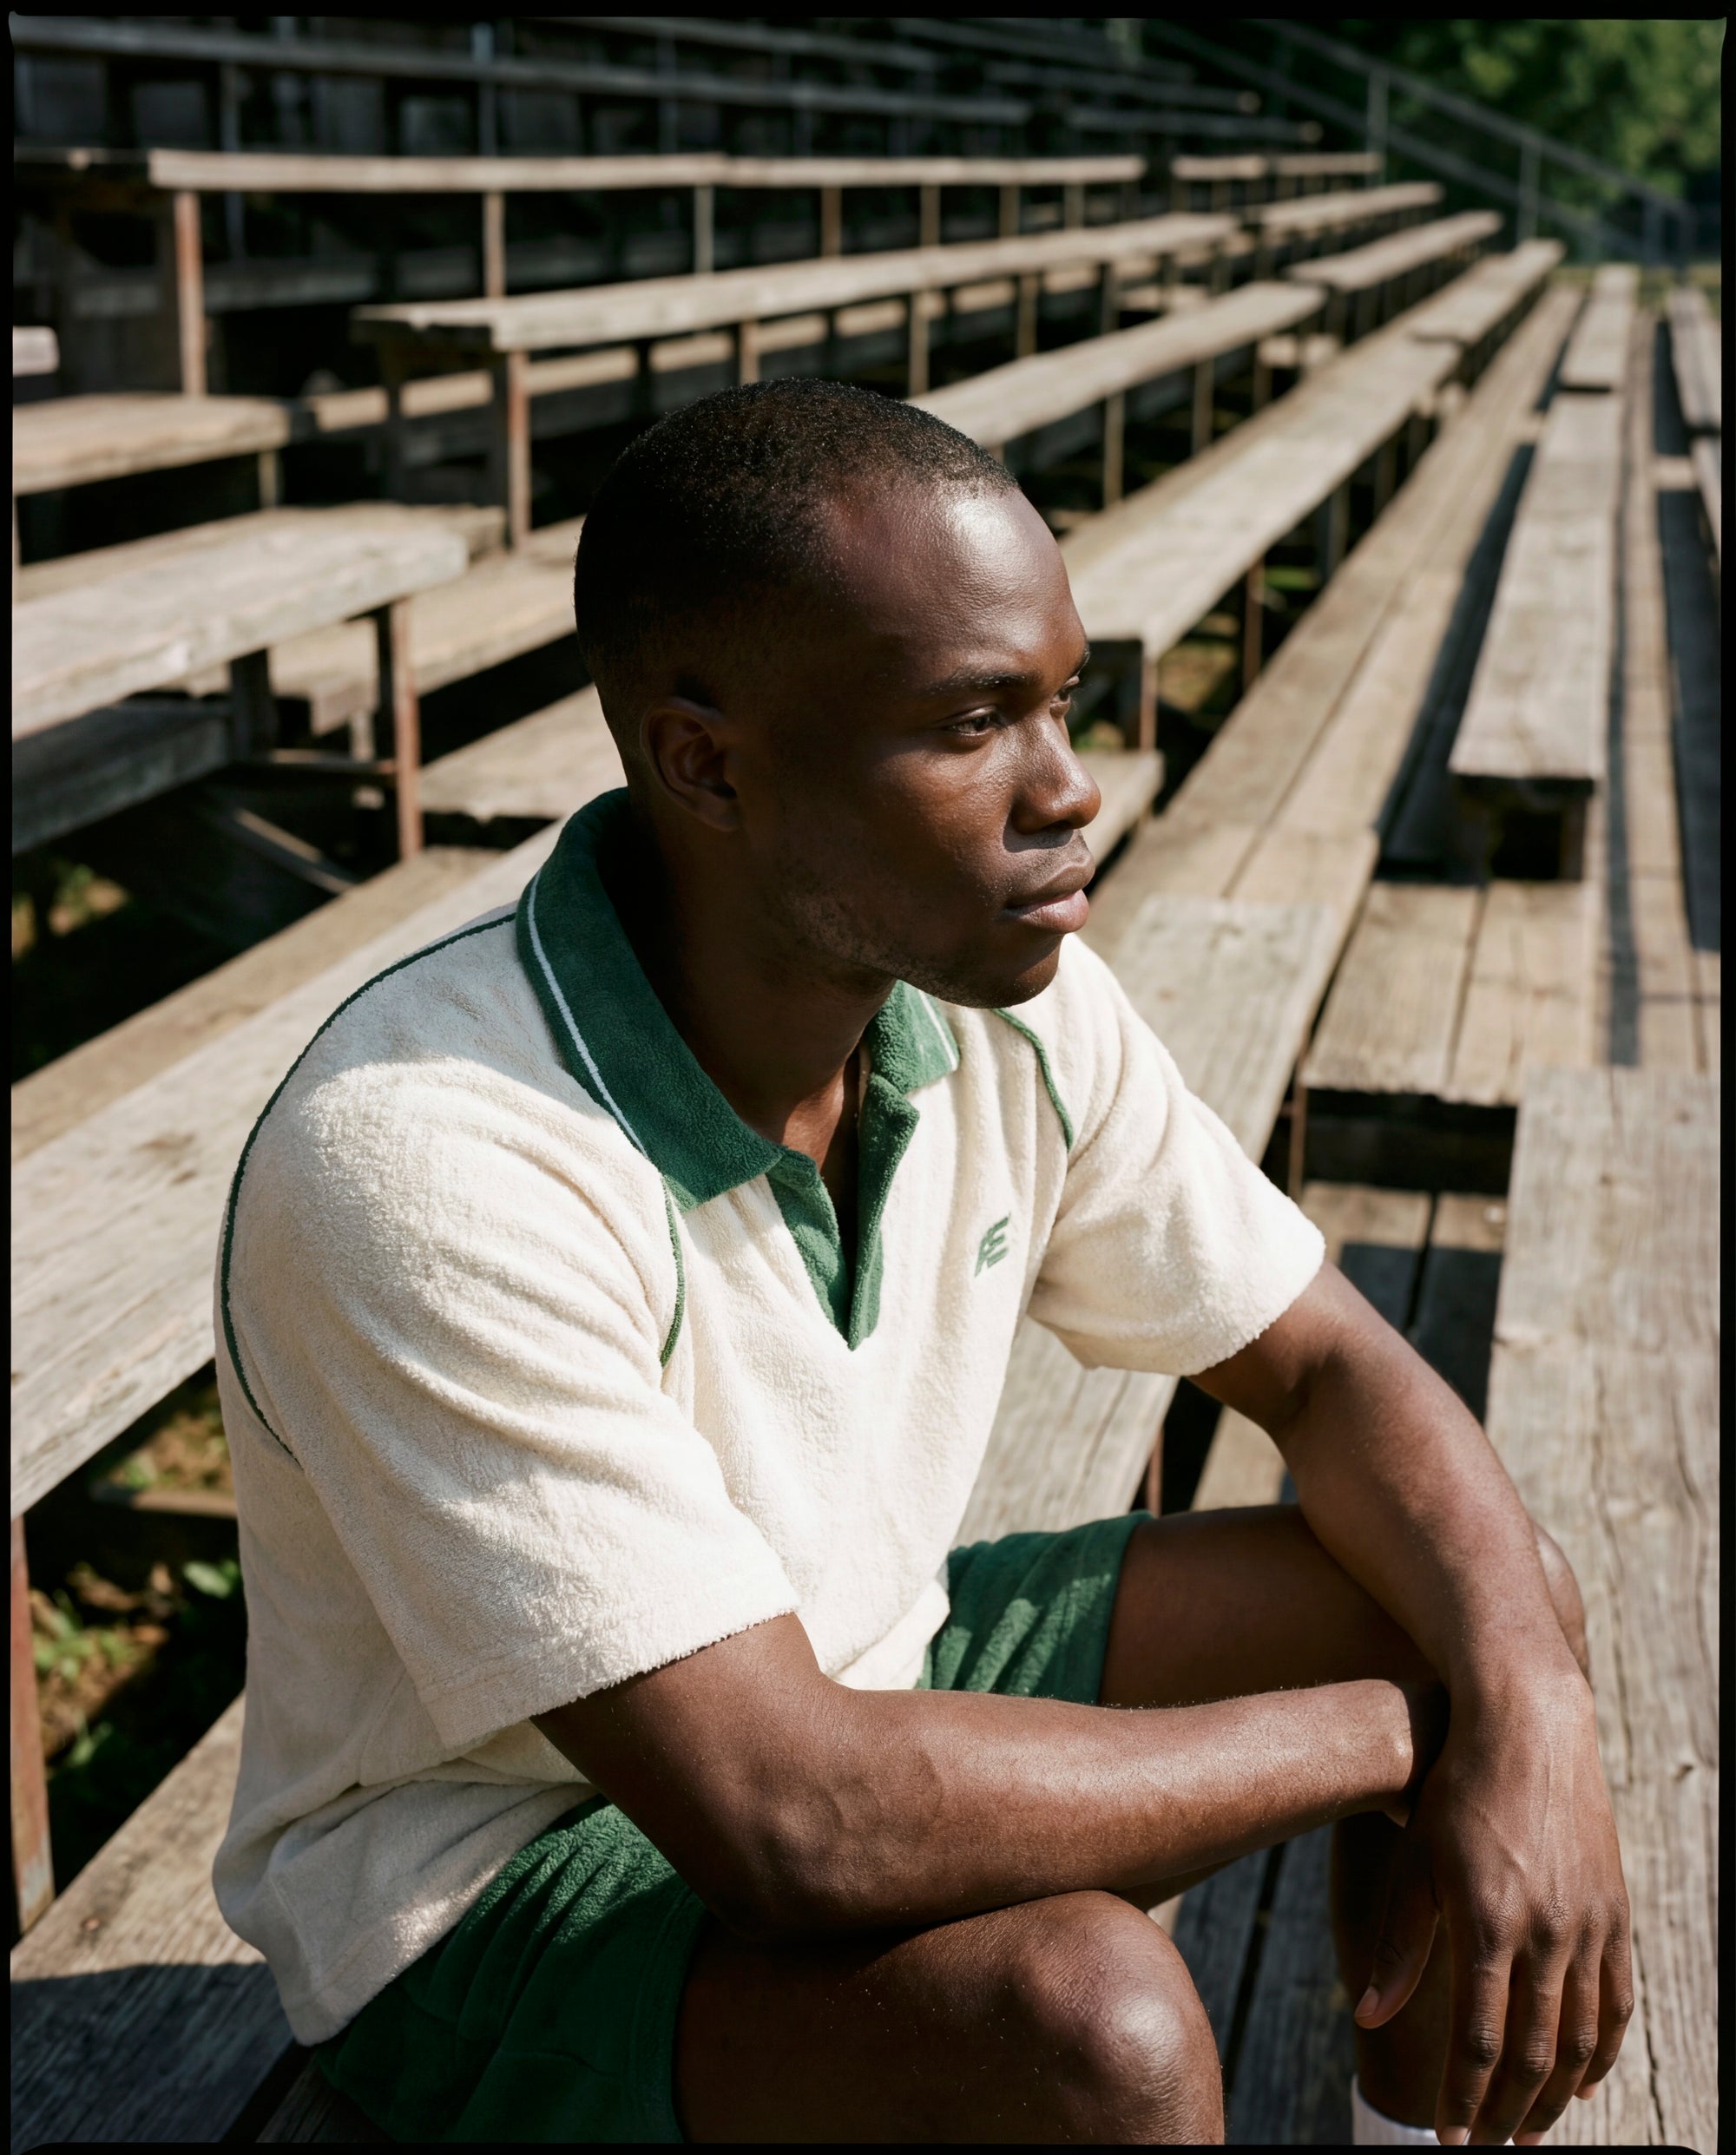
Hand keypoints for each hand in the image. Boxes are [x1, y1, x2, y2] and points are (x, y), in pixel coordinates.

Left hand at [1354, 1677, 1631, 2145]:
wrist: (1529, 1728)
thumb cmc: (1456, 1789)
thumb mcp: (1415, 1859)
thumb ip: (1399, 1942)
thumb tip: (1368, 2016)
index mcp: (1491, 1923)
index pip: (1478, 2039)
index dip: (1464, 2097)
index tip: (1448, 2138)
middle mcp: (1548, 1932)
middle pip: (1533, 2053)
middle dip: (1509, 2111)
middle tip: (1489, 2147)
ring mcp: (1589, 1925)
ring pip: (1582, 2039)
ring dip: (1556, 2095)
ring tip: (1531, 2131)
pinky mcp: (1616, 1914)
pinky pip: (1617, 2002)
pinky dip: (1603, 2053)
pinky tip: (1582, 2081)